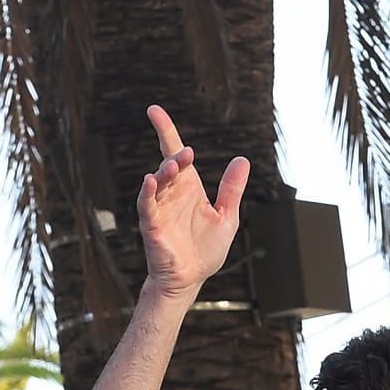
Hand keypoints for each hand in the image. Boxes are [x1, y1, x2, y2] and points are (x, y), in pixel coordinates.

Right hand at [137, 106, 249, 298]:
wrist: (190, 279)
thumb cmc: (205, 249)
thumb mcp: (226, 216)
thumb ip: (231, 189)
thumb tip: (242, 160)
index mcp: (188, 187)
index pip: (174, 153)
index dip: (165, 130)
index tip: (153, 110)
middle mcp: (172, 193)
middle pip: (169, 164)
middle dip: (175, 156)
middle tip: (187, 153)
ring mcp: (160, 208)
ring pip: (158, 182)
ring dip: (164, 172)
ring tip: (174, 166)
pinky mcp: (152, 225)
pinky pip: (147, 205)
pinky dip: (148, 193)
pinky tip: (150, 181)